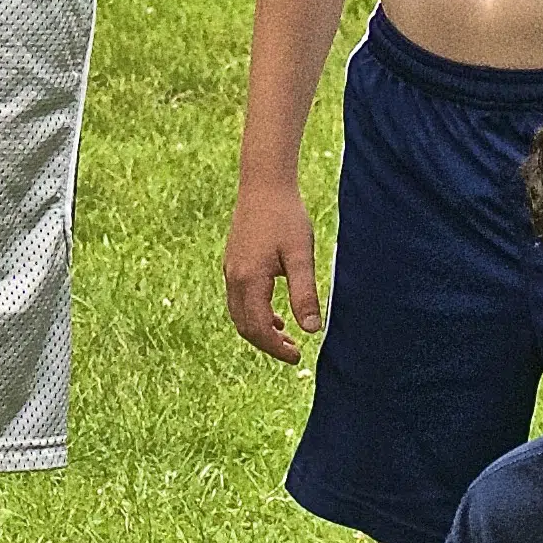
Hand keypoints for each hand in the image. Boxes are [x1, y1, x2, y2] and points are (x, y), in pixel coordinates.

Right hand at [222, 176, 324, 361]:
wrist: (263, 185)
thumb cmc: (286, 218)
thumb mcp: (301, 256)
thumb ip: (304, 294)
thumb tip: (312, 330)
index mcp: (249, 280)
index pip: (258, 327)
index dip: (276, 348)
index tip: (298, 357)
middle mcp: (234, 278)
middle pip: (244, 326)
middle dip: (267, 344)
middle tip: (293, 353)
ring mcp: (230, 270)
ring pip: (239, 314)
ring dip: (260, 330)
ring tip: (285, 337)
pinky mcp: (233, 263)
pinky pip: (238, 300)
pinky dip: (254, 314)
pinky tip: (275, 313)